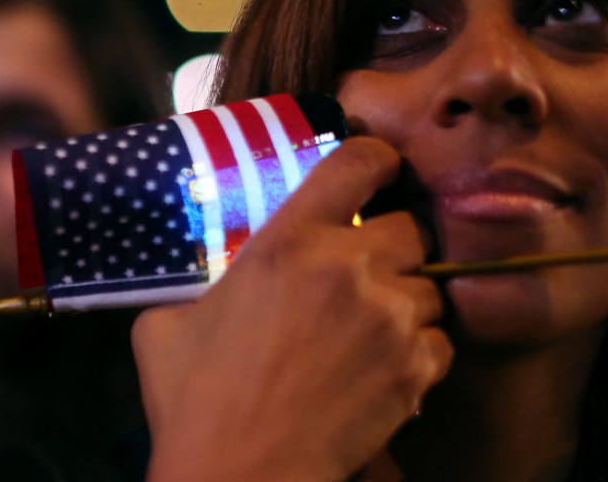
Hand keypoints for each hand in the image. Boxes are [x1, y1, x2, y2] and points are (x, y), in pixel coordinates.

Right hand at [131, 137, 453, 481]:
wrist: (240, 474)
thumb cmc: (194, 401)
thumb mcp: (168, 324)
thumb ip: (201, 286)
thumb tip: (206, 280)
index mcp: (287, 242)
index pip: (356, 163)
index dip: (376, 157)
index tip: (379, 168)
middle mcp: (347, 268)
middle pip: (412, 227)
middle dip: (395, 245)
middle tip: (367, 270)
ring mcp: (388, 319)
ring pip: (429, 287)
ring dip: (405, 301)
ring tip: (371, 329)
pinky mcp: (414, 369)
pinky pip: (439, 340)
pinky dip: (418, 349)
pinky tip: (382, 367)